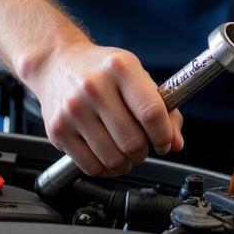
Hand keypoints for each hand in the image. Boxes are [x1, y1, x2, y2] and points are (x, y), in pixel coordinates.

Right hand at [29, 43, 183, 177]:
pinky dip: (106, 170)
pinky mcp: (57, 130)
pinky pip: (91, 167)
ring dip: (126, 163)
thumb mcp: (136, 75)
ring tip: (125, 151)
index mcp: (120, 67)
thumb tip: (176, 142)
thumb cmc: (102, 70)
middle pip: (132, 141)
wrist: (56, 63)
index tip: (164, 141)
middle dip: (144, 151)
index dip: (163, 135)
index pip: (151, 112)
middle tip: (142, 145)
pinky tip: (108, 156)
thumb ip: (163, 107)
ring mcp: (73, 109)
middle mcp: (94, 86)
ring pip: (113, 158)